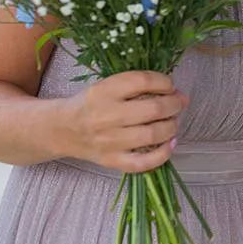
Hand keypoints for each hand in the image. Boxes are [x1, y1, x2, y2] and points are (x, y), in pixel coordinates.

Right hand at [63, 71, 187, 171]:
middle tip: (179, 102)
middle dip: (174, 104)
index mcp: (103, 91)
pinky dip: (163, 154)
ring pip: (152, 135)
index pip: (142, 81)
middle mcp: (105, 116)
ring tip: (173, 121)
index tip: (170, 85)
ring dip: (171, 126)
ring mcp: (108, 141)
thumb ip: (136, 85)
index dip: (164, 82)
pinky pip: (143, 162)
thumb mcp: (107, 85)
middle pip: (153, 109)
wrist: (63, 129)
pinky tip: (170, 143)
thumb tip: (174, 91)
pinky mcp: (111, 161)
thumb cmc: (91, 104)